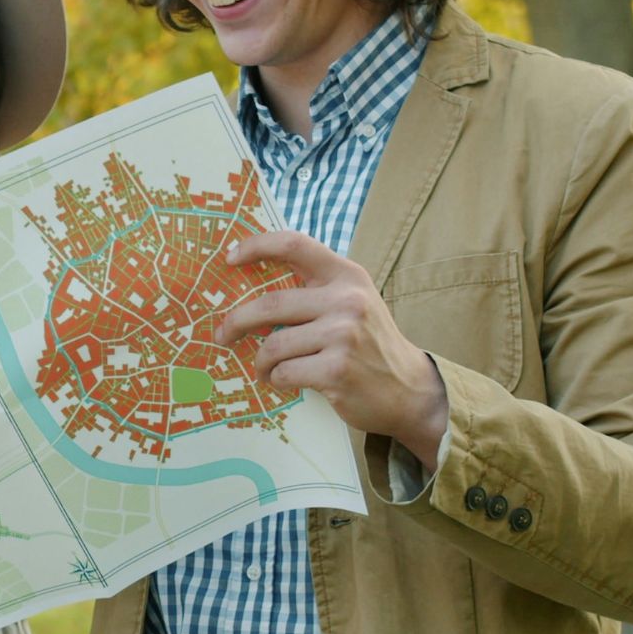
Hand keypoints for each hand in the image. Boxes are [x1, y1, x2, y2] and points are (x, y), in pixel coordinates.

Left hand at [219, 230, 449, 467]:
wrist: (409, 389)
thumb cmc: (369, 344)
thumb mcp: (352, 303)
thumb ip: (315, 290)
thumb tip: (251, 288)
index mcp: (346, 276)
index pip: (294, 244)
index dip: (257, 246)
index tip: (230, 258)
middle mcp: (346, 300)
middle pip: (270, 304)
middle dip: (236, 322)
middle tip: (223, 335)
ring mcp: (343, 335)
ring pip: (273, 344)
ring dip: (261, 361)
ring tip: (265, 368)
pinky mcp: (337, 370)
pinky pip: (284, 372)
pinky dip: (276, 380)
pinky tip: (283, 381)